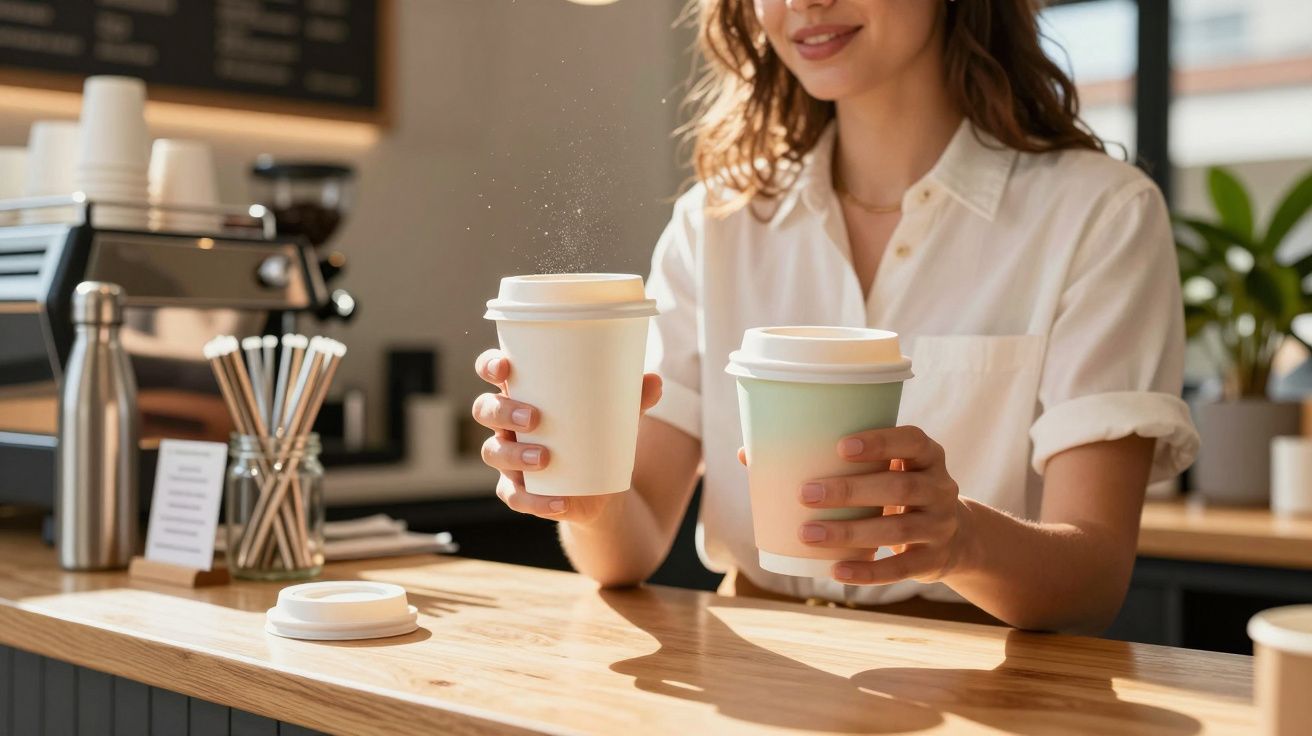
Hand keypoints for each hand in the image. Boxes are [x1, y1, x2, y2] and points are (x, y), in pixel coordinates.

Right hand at [473, 349, 662, 523]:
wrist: (601, 487)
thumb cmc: (598, 434)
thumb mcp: (616, 414)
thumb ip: (633, 397)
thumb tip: (656, 381)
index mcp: (523, 394)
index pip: (492, 372)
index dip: (490, 365)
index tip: (504, 367)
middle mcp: (507, 424)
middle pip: (485, 410)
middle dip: (503, 412)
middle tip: (534, 419)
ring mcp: (508, 459)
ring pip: (493, 453)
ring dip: (516, 456)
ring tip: (546, 459)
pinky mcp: (519, 491)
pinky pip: (515, 497)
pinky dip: (536, 502)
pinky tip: (561, 503)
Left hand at [741, 426, 970, 584]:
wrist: (954, 536)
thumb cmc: (894, 489)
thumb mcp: (881, 469)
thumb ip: (828, 459)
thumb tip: (746, 455)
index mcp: (927, 455)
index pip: (912, 440)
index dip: (880, 441)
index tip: (840, 446)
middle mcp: (940, 487)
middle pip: (900, 486)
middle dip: (852, 490)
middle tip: (805, 493)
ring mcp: (940, 526)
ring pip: (898, 529)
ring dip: (850, 532)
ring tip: (807, 533)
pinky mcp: (934, 560)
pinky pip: (901, 568)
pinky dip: (867, 571)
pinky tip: (835, 571)